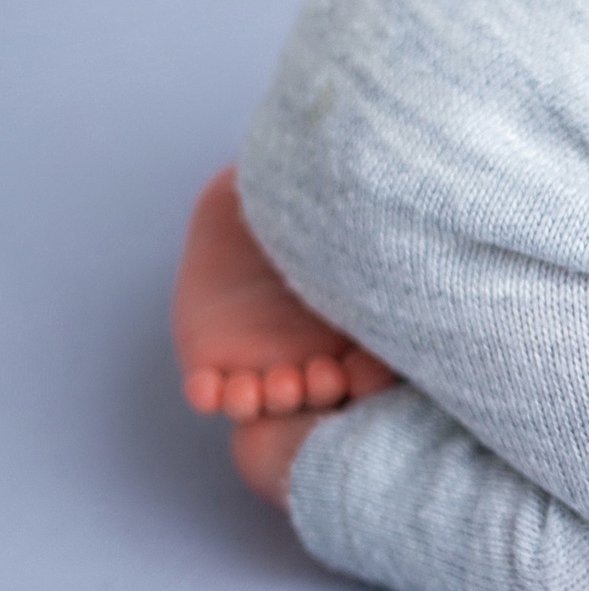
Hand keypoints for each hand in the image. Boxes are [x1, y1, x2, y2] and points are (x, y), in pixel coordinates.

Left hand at [174, 167, 399, 420]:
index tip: (362, 371)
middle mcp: (310, 349)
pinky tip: (208, 387)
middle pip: (324, 387)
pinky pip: (210, 391)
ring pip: (268, 396)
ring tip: (272, 386)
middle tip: (324, 376)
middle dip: (322, 389)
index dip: (370, 377)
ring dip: (271, 398)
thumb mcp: (318, 196)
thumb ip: (344, 201)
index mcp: (346, 323)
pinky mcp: (212, 363)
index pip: (370, 365)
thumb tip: (378, 192)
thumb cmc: (296, 207)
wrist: (242, 217)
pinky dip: (210, 395)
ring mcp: (262, 359)